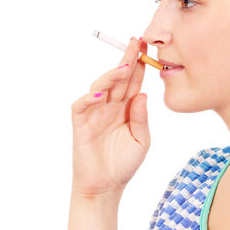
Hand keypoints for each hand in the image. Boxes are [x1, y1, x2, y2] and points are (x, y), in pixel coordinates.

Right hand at [70, 38, 150, 196]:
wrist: (106, 186)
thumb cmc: (124, 163)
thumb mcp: (142, 141)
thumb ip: (142, 118)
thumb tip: (143, 95)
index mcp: (127, 108)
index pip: (134, 81)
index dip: (140, 65)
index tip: (149, 49)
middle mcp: (111, 106)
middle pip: (119, 78)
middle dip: (127, 60)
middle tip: (137, 43)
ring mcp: (95, 113)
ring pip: (101, 87)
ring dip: (112, 76)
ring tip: (124, 67)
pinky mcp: (80, 123)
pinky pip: (82, 106)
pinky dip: (89, 97)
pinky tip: (101, 94)